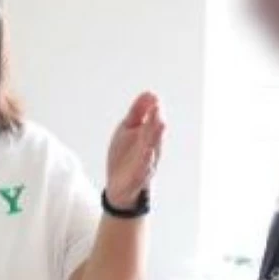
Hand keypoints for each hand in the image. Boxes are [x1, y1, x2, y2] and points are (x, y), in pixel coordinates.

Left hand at [105, 92, 165, 209]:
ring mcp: (145, 165)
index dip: (153, 111)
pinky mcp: (138, 179)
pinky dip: (145, 163)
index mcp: (148, 136)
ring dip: (154, 139)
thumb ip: (138, 112)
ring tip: (159, 126)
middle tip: (157, 110)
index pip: (153, 122)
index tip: (154, 99)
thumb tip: (151, 93)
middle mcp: (151, 149)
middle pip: (154, 135)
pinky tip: (148, 153)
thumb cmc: (125, 154)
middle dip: (156, 123)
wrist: (119, 186)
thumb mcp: (128, 129)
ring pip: (151, 151)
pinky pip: (143, 171)